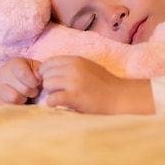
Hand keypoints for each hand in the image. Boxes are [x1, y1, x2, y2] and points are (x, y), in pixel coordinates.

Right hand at [0, 57, 41, 105]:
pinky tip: (17, 102)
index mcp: (14, 63)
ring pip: (14, 99)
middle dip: (32, 92)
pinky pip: (7, 106)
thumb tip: (38, 77)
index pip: (23, 74)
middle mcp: (3, 73)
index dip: (34, 82)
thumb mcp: (36, 69)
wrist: (14, 82)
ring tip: (24, 96)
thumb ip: (39, 71)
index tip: (36, 83)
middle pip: (23, 89)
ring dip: (23, 100)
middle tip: (32, 91)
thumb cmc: (29, 75)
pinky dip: (15, 106)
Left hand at [39, 56, 154, 114]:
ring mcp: (74, 82)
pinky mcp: (75, 96)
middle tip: (58, 91)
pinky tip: (57, 104)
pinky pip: (52, 98)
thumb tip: (46, 70)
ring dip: (51, 92)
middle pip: (46, 74)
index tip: (51, 80)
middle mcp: (73, 68)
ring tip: (61, 97)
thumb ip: (69, 66)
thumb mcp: (86, 67)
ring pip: (47, 84)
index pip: (49, 62)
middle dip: (49, 83)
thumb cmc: (103, 84)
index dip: (46, 72)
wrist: (119, 97)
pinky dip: (51, 102)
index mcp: (75, 60)